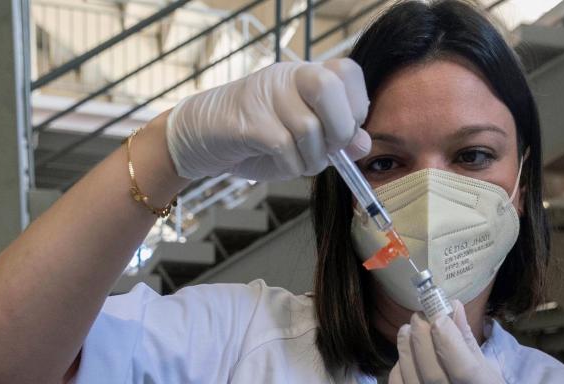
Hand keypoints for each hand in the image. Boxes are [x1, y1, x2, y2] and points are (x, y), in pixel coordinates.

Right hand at [165, 59, 370, 180]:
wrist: (200, 138)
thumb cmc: (257, 138)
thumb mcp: (303, 139)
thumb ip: (335, 137)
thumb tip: (363, 144)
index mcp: (304, 74)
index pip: (346, 71)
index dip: (356, 105)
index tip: (346, 132)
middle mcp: (286, 77)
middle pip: (329, 88)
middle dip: (339, 130)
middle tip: (329, 151)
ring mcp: (264, 96)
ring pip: (308, 128)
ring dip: (312, 159)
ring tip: (299, 162)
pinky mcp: (247, 121)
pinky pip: (283, 146)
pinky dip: (290, 166)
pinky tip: (281, 165)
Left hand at [389, 300, 504, 383]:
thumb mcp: (485, 366)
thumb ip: (467, 340)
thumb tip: (454, 305)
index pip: (464, 369)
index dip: (449, 342)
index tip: (439, 317)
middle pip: (433, 374)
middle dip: (422, 340)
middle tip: (417, 317)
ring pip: (413, 380)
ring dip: (406, 350)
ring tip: (406, 329)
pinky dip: (399, 369)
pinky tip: (404, 356)